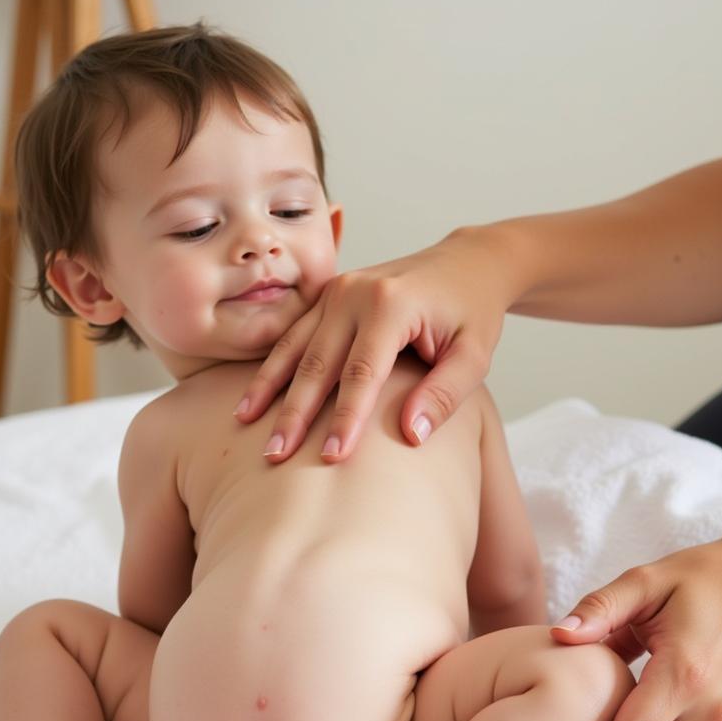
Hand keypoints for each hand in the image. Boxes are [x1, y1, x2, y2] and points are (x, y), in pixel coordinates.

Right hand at [233, 225, 511, 461]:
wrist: (469, 262)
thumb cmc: (474, 313)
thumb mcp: (474, 356)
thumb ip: (445, 394)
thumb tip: (411, 436)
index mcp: (392, 305)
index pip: (362, 374)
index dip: (345, 419)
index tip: (331, 458)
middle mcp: (356, 293)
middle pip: (318, 364)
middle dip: (295, 414)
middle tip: (274, 457)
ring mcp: (337, 291)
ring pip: (295, 348)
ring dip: (269, 390)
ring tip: (247, 428)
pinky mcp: (328, 296)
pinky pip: (293, 335)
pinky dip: (272, 368)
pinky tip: (251, 397)